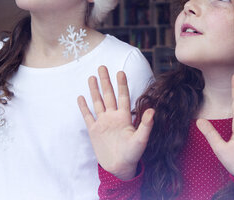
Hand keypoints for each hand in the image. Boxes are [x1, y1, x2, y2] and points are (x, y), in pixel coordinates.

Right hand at [77, 65, 154, 179]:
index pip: (122, 96)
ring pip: (97, 102)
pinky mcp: (94, 131)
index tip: (120, 72)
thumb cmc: (133, 154)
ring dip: (94, 90)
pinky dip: (84, 107)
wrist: (120, 167)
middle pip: (108, 95)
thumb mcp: (141, 139)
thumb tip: (153, 110)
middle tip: (102, 67)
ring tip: (91, 77)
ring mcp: (102, 122)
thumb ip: (146, 125)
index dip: (121, 84)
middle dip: (105, 81)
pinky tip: (80, 97)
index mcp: (124, 117)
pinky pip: (88, 116)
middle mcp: (113, 117)